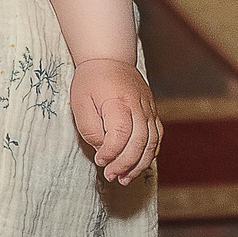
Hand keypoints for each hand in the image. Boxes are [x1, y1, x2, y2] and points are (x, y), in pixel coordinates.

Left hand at [70, 58, 159, 184]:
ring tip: (124, 178)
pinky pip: (156, 137)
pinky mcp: (152, 112)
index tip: (99, 160)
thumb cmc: (91, 81)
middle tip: (110, 175)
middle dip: (125, 164)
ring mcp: (148, 109)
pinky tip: (137, 165)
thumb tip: (104, 150)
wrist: (109, 58)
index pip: (121, 133)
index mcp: (119, 101)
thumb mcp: (80, 103)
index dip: (112, 152)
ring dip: (139, 164)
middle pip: (139, 141)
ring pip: (152, 143)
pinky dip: (149, 154)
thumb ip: (91, 130)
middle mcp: (138, 106)